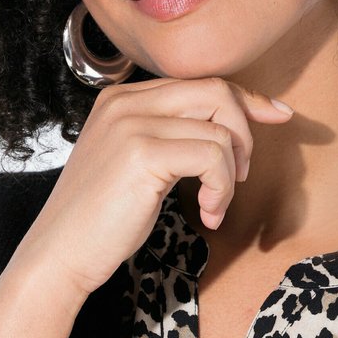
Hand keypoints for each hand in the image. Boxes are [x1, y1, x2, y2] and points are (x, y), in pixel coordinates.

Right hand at [11, 75, 294, 299]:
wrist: (60, 254)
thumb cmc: (101, 221)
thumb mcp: (137, 165)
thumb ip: (170, 137)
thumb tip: (230, 129)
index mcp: (121, 100)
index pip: (199, 82)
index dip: (245, 99)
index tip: (277, 115)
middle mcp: (125, 102)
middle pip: (216, 92)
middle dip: (245, 134)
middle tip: (238, 178)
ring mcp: (132, 124)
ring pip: (220, 131)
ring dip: (229, 177)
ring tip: (214, 208)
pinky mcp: (143, 153)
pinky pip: (213, 158)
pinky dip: (221, 189)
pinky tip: (207, 215)